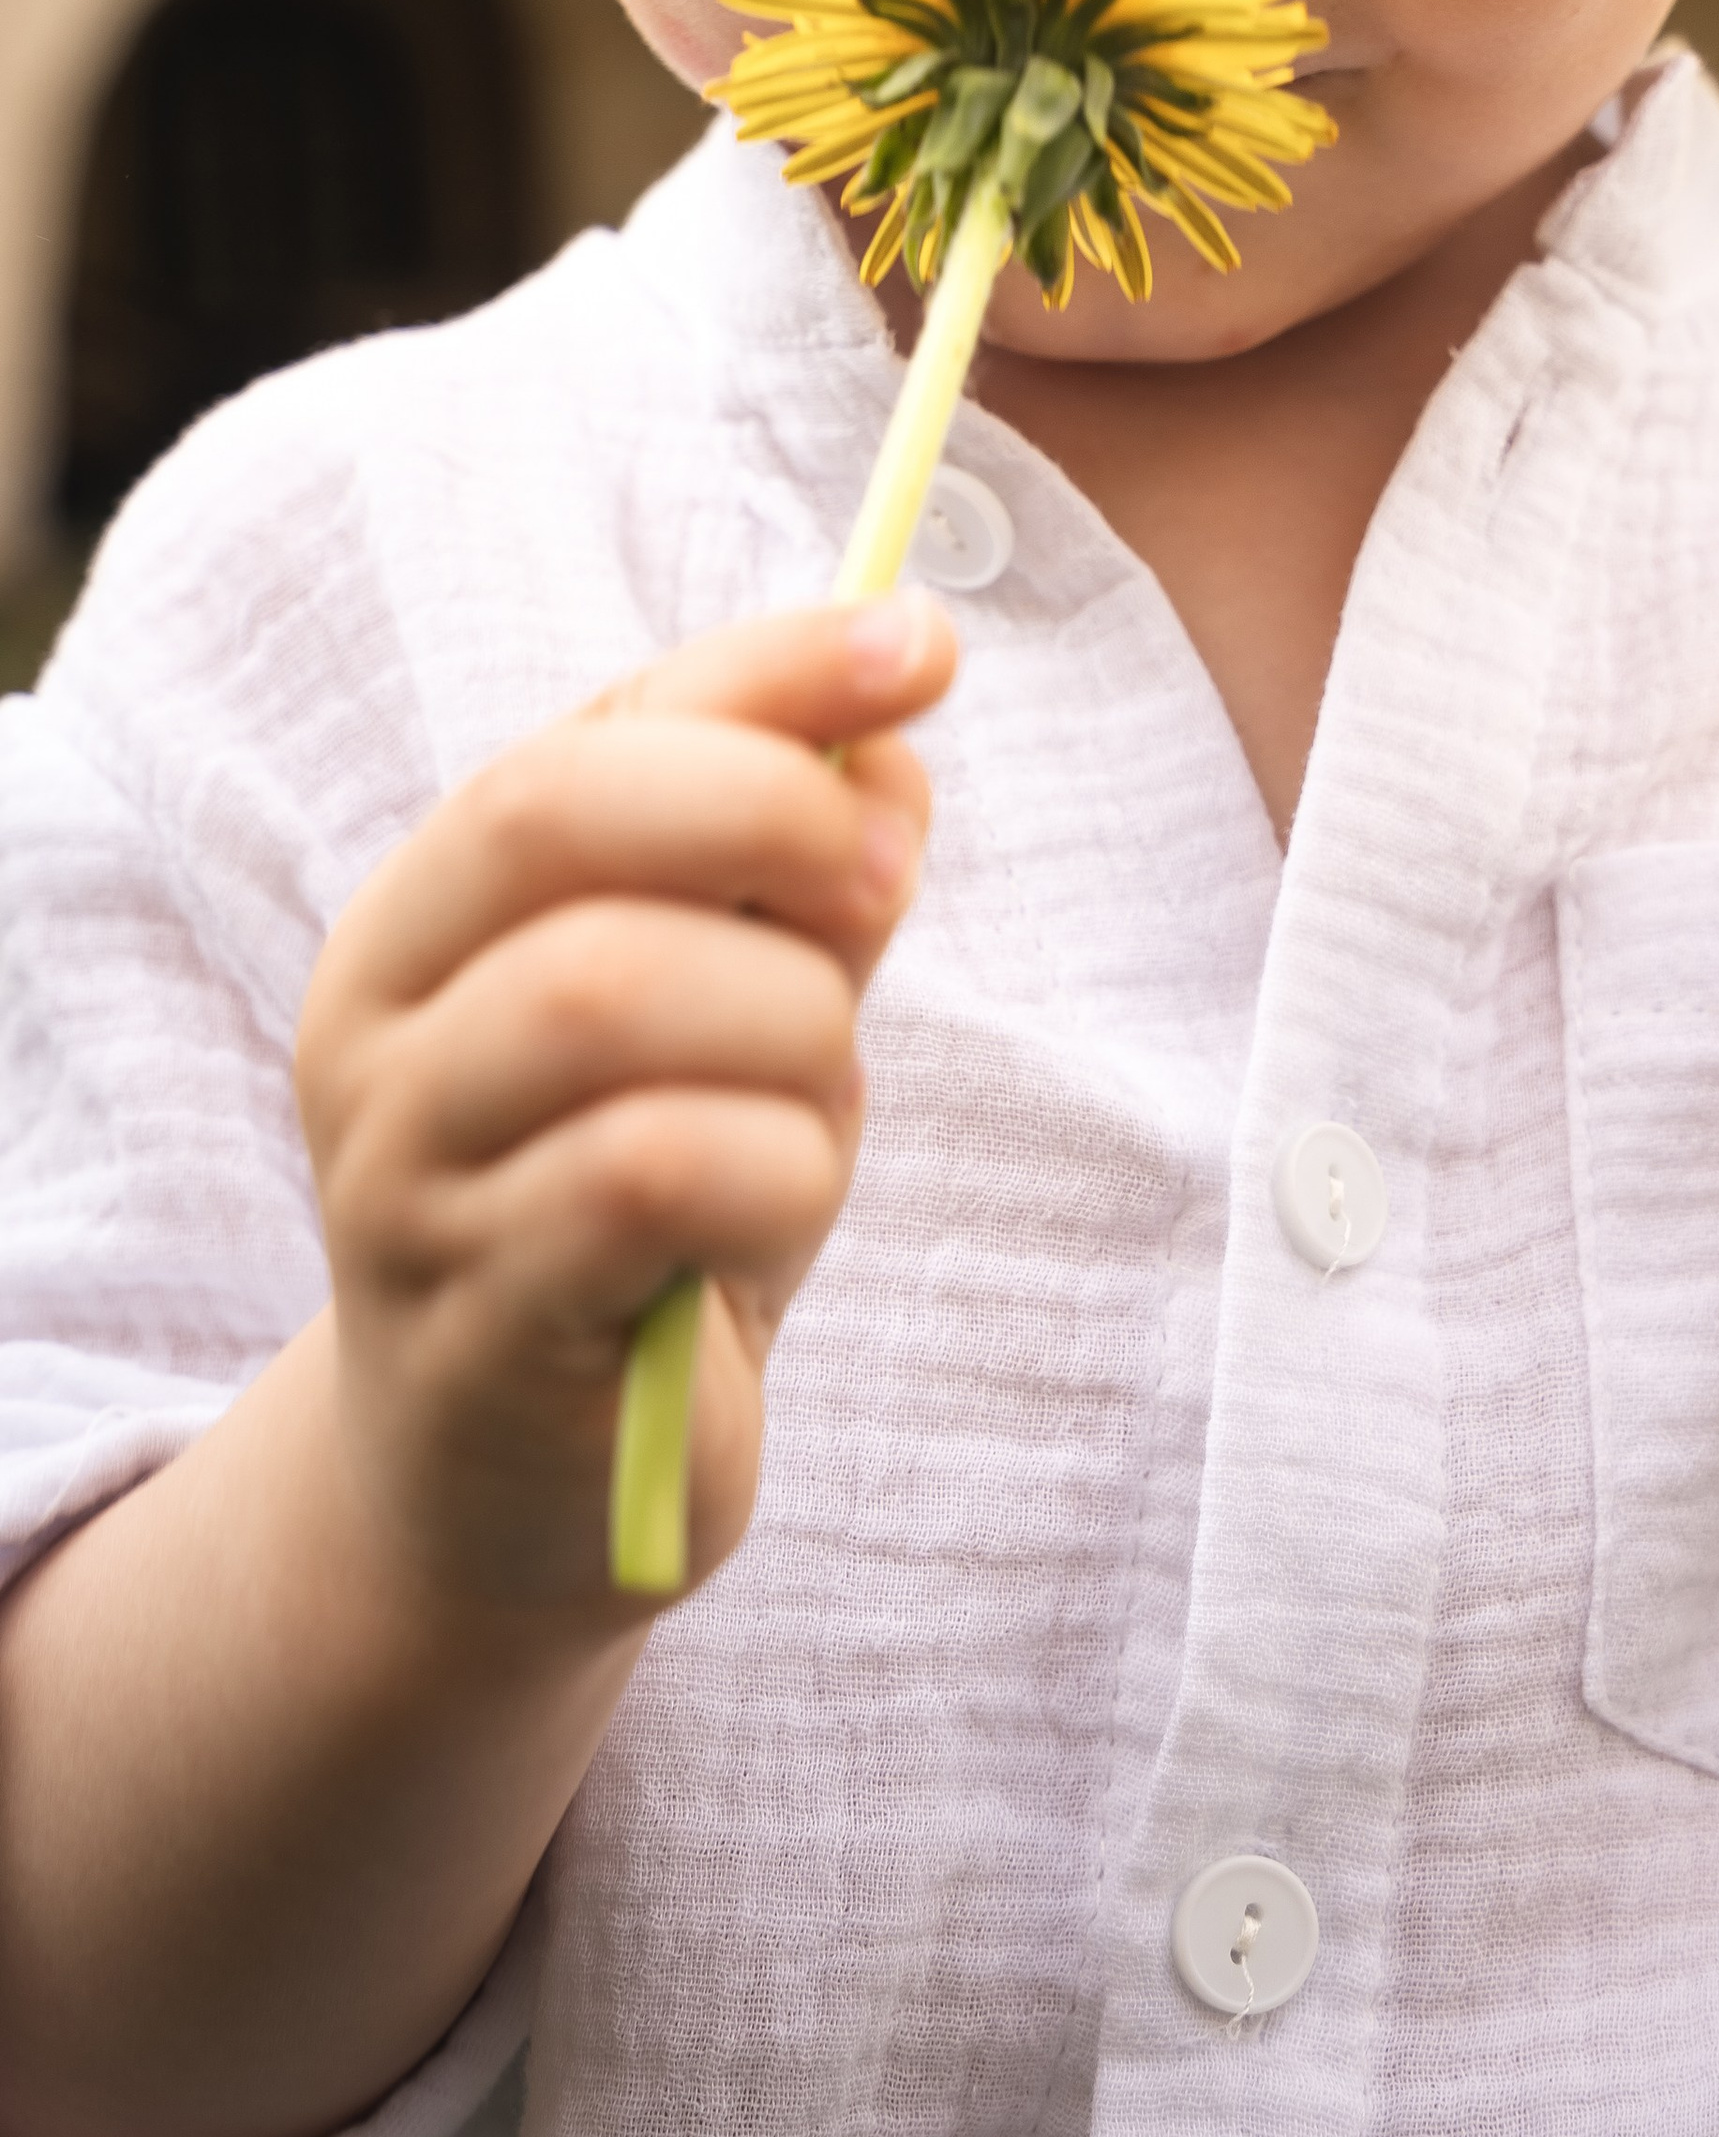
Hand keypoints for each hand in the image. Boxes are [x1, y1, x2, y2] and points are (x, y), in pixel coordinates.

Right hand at [296, 596, 952, 1623]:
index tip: (922, 644)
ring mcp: (404, 1181)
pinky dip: (778, 1167)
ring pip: (609, 992)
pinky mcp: (474, 1327)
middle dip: (769, 816)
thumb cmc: (644, 1203)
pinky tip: (780, 1211)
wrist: (522, 1492)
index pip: (586, 731)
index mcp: (429, 914)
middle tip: (891, 882)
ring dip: (786, 1021)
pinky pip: (653, 1175)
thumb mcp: (734, 1007)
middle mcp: (379, 1029)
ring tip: (818, 1097)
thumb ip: (796, 865)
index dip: (763, 671)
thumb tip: (893, 727)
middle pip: (559, 822)